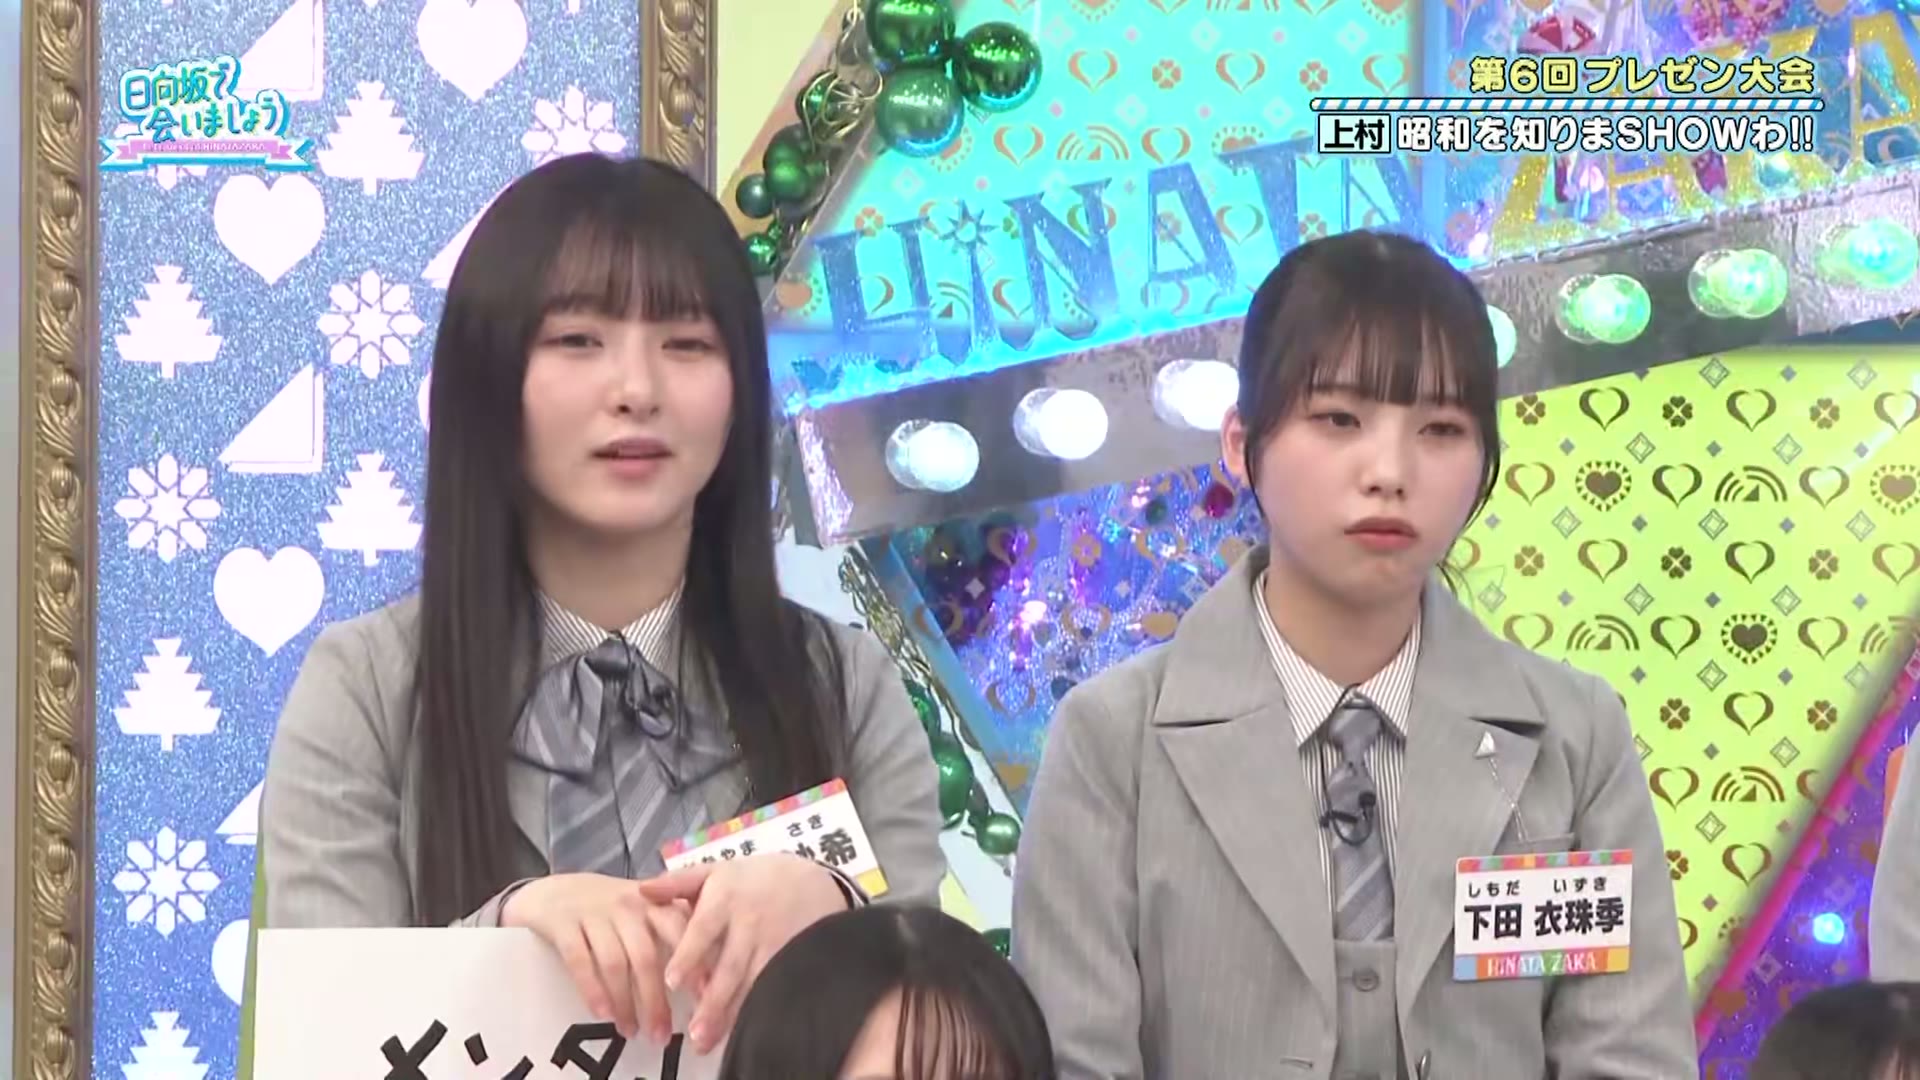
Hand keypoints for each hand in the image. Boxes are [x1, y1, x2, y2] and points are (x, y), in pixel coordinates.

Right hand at [501, 873, 692, 1043]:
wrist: (552, 890)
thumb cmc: (608, 909)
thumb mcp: (643, 910)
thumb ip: (671, 934)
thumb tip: (709, 983)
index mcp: (654, 902)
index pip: (681, 933)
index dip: (695, 967)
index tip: (706, 1002)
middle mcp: (628, 905)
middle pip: (647, 956)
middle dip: (656, 999)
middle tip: (662, 1035)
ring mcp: (594, 913)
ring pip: (615, 963)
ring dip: (625, 1002)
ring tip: (631, 1031)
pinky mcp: (563, 924)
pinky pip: (580, 960)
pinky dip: (592, 989)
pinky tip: (602, 1014)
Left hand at [635, 854, 847, 1052]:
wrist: (813, 881)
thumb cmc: (754, 878)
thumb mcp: (718, 870)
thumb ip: (679, 882)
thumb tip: (643, 891)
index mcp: (725, 899)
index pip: (704, 930)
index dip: (689, 956)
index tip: (672, 982)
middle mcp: (749, 924)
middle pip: (729, 966)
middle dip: (712, 1000)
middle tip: (693, 1031)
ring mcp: (772, 945)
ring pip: (750, 984)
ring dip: (731, 1013)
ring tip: (708, 1040)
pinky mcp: (789, 962)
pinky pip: (771, 989)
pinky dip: (756, 1011)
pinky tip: (742, 1032)